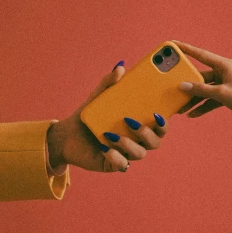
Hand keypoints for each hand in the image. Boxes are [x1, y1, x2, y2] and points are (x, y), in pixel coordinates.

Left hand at [47, 62, 168, 172]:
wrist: (67, 135)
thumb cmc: (89, 116)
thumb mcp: (97, 97)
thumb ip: (108, 83)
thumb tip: (120, 67)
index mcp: (139, 124)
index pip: (160, 126)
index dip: (164, 123)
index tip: (158, 114)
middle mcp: (137, 140)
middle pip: (155, 142)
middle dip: (147, 133)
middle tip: (130, 121)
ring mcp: (126, 154)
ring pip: (140, 154)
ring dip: (129, 145)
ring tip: (112, 135)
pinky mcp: (113, 164)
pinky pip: (122, 165)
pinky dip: (115, 157)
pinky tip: (105, 148)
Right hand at [171, 40, 231, 125]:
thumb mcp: (221, 94)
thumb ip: (201, 90)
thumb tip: (184, 86)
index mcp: (224, 65)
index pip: (201, 55)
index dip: (186, 49)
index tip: (174, 44)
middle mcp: (223, 72)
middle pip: (199, 76)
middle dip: (187, 83)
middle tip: (174, 85)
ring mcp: (223, 84)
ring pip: (203, 90)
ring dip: (193, 99)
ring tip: (182, 107)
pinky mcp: (224, 95)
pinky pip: (209, 99)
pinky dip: (202, 106)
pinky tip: (192, 114)